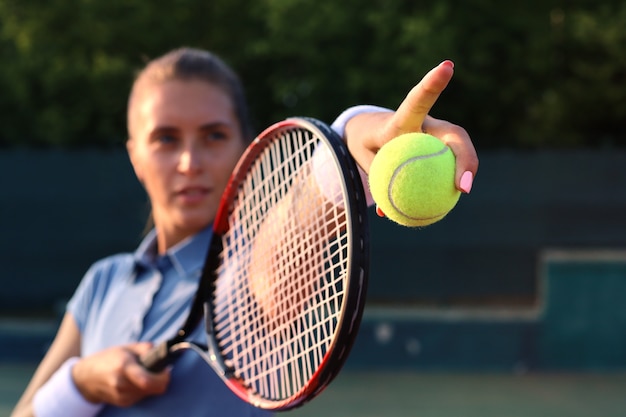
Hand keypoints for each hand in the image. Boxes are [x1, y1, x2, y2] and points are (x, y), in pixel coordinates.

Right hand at [72, 342, 169, 406]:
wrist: (86, 377)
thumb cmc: (108, 359)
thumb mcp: (127, 347)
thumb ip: (146, 349)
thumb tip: (163, 353)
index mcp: (123, 367)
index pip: (148, 381)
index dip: (163, 377)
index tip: (166, 370)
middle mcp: (122, 384)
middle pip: (153, 388)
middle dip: (159, 379)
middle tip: (157, 370)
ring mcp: (121, 396)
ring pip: (149, 393)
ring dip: (151, 384)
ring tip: (142, 374)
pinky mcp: (123, 403)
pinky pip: (142, 397)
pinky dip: (143, 389)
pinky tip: (135, 381)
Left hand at [345, 60, 478, 192]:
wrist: (369, 133)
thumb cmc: (364, 142)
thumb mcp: (361, 158)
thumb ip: (376, 177)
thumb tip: (388, 210)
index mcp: (402, 120)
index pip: (417, 101)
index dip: (432, 84)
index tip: (447, 66)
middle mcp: (427, 125)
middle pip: (454, 135)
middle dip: (464, 154)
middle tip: (462, 184)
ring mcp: (436, 135)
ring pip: (459, 150)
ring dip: (464, 169)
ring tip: (462, 190)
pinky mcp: (439, 147)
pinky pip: (450, 167)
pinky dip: (451, 182)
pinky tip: (453, 195)